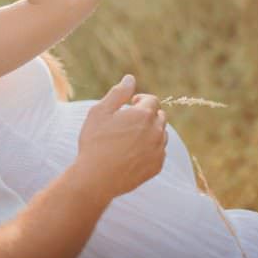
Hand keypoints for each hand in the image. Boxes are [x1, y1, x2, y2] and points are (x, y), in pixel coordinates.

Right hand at [75, 75, 166, 202]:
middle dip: (148, 115)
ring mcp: (158, 150)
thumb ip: (118, 93)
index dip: (141, 100)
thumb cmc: (95, 142)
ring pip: (162, 134)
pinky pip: (160, 152)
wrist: (96, 178)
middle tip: (129, 122)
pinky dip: (151, 149)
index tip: (129, 106)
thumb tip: (130, 78)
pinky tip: (133, 153)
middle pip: (160, 116)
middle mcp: (156, 131)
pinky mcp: (157, 166)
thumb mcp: (100, 112)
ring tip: (130, 138)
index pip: (153, 100)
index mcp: (143, 115)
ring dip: (151, 132)